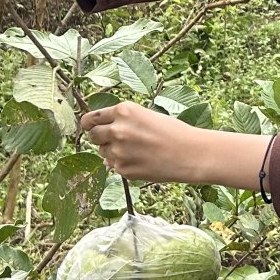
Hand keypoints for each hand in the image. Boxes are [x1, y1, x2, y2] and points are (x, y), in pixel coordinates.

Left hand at [81, 101, 208, 182]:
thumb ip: (122, 122)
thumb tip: (100, 135)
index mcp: (124, 111)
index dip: (89, 124)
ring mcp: (118, 151)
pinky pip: (113, 166)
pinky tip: (140, 161)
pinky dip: (122, 164)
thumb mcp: (146, 116)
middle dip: (99, 138)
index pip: (91, 118)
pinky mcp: (123, 169)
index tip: (89, 127)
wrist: (190, 154)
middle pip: (93, 136)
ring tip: (136, 151)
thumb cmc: (173, 132)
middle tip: (114, 140)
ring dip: (112, 152)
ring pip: (103, 152)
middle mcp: (117, 129)